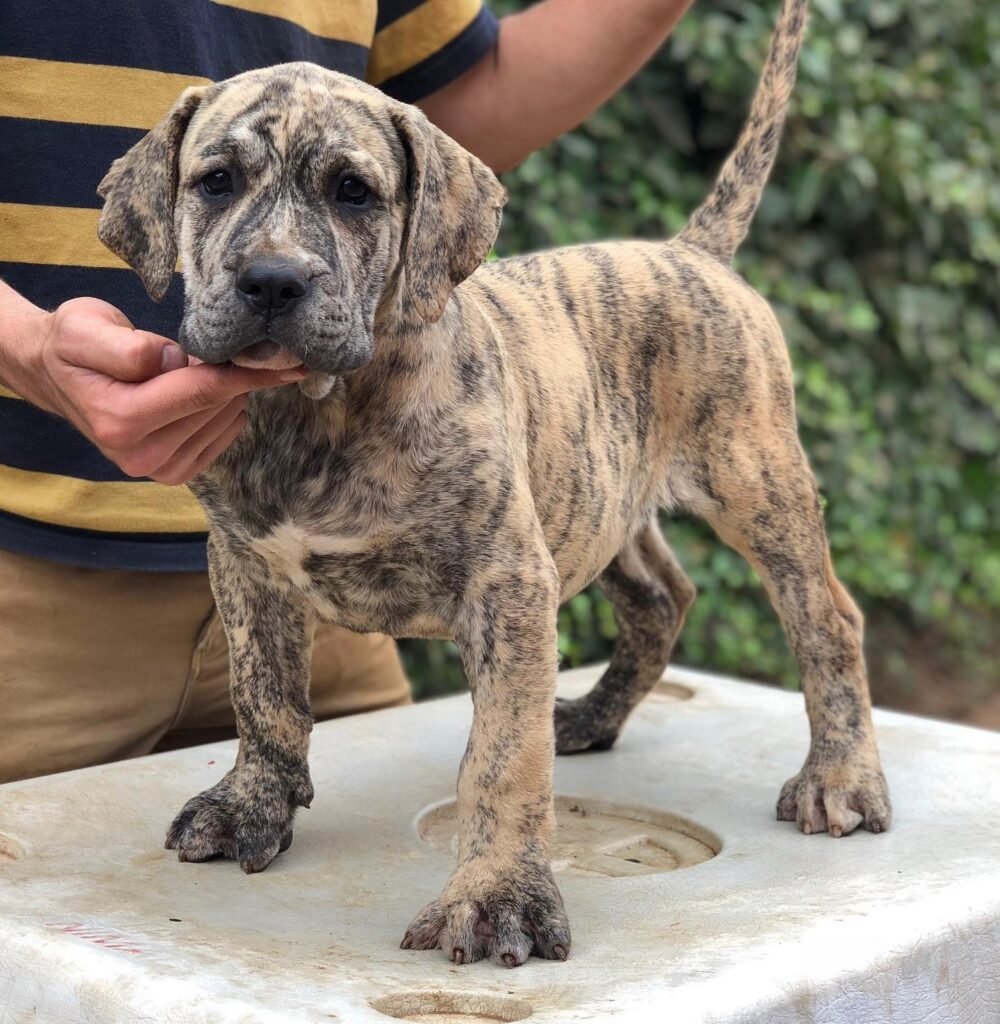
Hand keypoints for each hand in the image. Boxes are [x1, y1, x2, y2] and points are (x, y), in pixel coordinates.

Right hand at [0, 293, 304, 484]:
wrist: (56, 374)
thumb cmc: (72, 345)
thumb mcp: (85, 328)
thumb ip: (129, 346)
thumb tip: (174, 359)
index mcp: (120, 420)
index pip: (203, 392)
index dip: (249, 373)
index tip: (290, 363)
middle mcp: (141, 455)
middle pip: (218, 405)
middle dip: (225, 373)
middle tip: (201, 349)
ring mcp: (159, 469)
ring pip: (225, 419)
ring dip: (222, 390)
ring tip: (187, 371)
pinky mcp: (175, 472)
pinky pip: (224, 435)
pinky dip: (224, 410)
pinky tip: (200, 394)